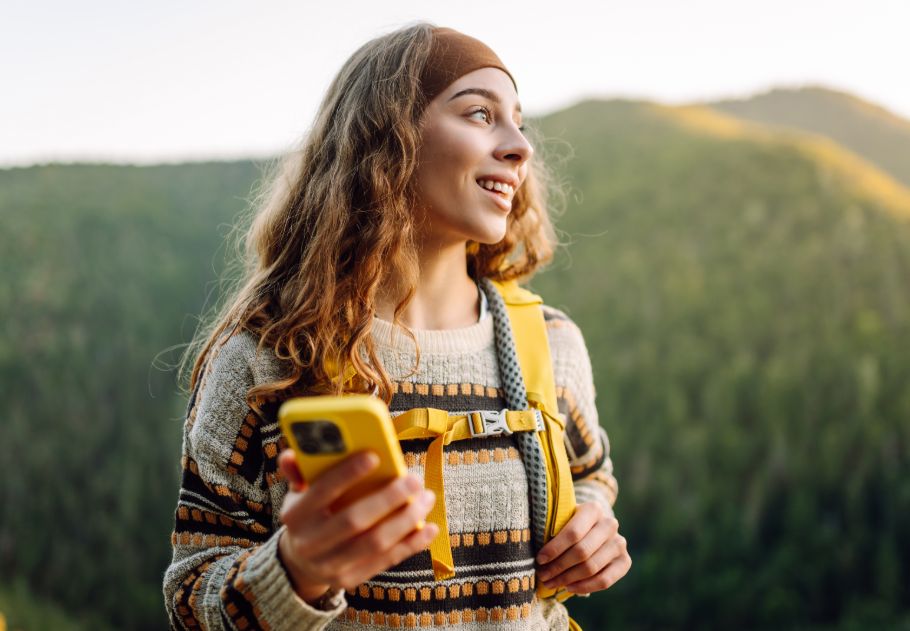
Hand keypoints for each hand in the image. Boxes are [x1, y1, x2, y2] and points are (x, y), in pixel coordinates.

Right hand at [277, 449, 438, 603]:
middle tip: (414, 481)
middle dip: (388, 499)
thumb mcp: (298, 493)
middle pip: (354, 520)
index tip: (375, 456)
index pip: (321, 492)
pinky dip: (411, 544)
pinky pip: (386, 561)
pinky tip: (429, 527)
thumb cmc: (309, 515)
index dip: (347, 474)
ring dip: (406, 520)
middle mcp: (310, 543)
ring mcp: (330, 566)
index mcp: (296, 515)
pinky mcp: (350, 580)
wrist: (300, 562)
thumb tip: (293, 452)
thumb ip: (299, 471)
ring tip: (426, 499)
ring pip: (374, 543)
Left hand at [535, 502, 630, 594]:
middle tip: (543, 575)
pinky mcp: (625, 561)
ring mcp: (619, 543)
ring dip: (568, 578)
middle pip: (582, 552)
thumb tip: (531, 528)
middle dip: (559, 566)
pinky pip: (605, 580)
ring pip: (591, 567)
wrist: (593, 528)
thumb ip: (549, 522)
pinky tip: (569, 587)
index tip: (540, 559)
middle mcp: (610, 524)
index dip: (555, 548)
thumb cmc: (569, 523)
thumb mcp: (561, 516)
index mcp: (593, 509)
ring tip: (551, 583)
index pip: (573, 532)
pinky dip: (585, 587)